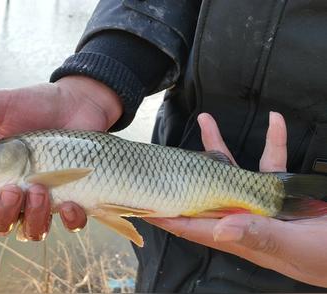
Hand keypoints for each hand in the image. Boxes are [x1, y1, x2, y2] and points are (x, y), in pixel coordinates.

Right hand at [0, 76, 121, 244]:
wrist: (80, 102)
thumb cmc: (39, 104)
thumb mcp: (0, 106)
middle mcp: (17, 190)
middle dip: (1, 213)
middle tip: (11, 189)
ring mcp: (45, 198)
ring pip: (31, 230)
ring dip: (33, 217)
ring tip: (40, 190)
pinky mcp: (74, 198)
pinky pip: (69, 225)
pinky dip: (69, 220)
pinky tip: (69, 204)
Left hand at [146, 112, 326, 286]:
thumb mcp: (296, 248)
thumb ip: (261, 236)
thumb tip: (220, 228)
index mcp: (239, 236)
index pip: (192, 225)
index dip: (165, 214)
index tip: (141, 200)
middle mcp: (243, 219)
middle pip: (203, 194)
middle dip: (183, 173)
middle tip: (163, 154)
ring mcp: (261, 205)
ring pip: (233, 173)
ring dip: (220, 148)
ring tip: (207, 120)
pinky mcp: (282, 193)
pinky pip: (272, 165)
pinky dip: (273, 143)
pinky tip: (275, 123)